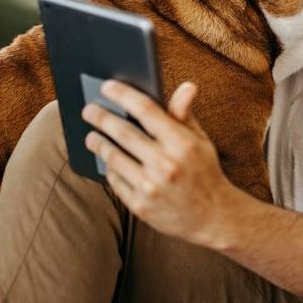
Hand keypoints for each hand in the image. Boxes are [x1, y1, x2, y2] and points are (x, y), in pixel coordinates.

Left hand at [81, 79, 237, 244]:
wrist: (214, 217)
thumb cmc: (205, 172)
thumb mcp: (200, 141)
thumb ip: (185, 114)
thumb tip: (186, 86)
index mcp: (182, 143)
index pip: (146, 110)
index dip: (123, 95)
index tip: (107, 86)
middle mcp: (165, 164)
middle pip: (123, 132)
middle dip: (101, 117)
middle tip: (89, 110)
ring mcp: (151, 187)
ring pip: (114, 157)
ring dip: (98, 143)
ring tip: (91, 136)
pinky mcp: (141, 206)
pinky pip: (115, 181)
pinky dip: (109, 168)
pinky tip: (107, 161)